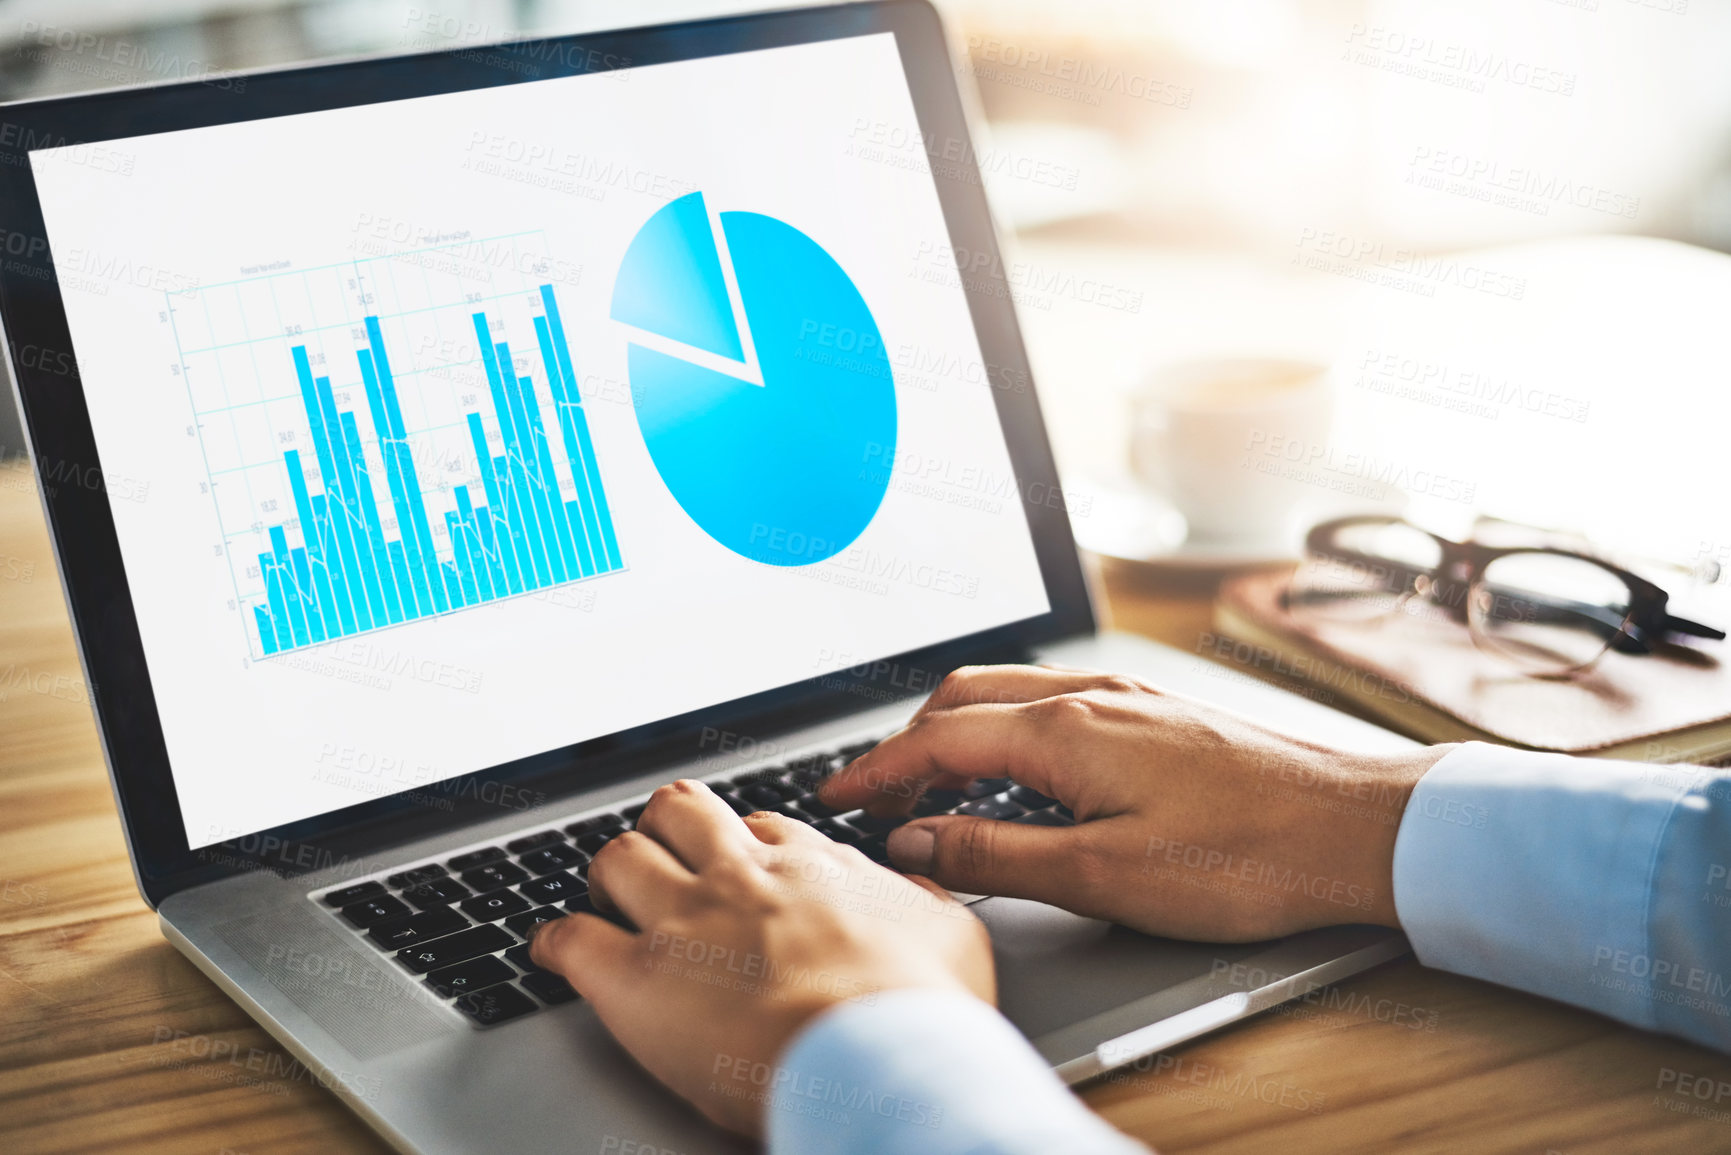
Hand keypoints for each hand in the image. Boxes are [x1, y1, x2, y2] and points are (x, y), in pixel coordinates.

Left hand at [529, 780, 993, 1136]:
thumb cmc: (922, 1010)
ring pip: (619, 857)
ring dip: (611, 875)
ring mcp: (684, 923)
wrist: (880, 1063)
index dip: (747, 845)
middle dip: (668, 830)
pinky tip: (552, 950)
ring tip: (608, 896)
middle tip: (667, 858)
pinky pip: (571, 939)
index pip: (762, 827)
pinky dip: (554, 942)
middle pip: (680, 813)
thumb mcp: (953, 934)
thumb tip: (918, 886)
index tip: (744, 865)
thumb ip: (923, 898)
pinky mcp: (636, 982)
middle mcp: (741, 879)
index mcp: (813, 868)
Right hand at [820, 665, 1453, 941]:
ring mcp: (1128, 699)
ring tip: (934, 788)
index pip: (937, 740)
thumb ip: (998, 856)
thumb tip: (918, 844)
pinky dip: (1006, 730)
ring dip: (955, 733)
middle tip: (875, 798)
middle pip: (963, 700)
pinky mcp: (1157, 713)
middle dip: (906, 744)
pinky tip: (1018, 771)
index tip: (836, 799)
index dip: (876, 772)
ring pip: (1009, 694)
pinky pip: (1052, 702)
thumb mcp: (1104, 875)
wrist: (1354, 829)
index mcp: (1067, 732)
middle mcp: (1092, 697)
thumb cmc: (1246, 856)